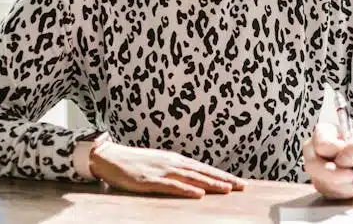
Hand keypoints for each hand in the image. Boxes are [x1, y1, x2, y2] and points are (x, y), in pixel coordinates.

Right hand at [88, 142, 246, 197]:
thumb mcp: (159, 164)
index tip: (238, 182)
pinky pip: (172, 186)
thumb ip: (175, 171)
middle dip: (223, 179)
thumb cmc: (134, 163)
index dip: (222, 175)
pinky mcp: (150, 180)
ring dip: (210, 183)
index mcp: (176, 160)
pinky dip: (187, 189)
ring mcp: (162, 171)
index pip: (204, 168)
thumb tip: (192, 179)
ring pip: (192, 178)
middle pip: (203, 172)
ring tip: (227, 189)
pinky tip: (199, 193)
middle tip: (242, 186)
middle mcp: (173, 163)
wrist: (110, 157)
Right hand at [303, 123, 352, 198]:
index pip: (322, 144)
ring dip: (346, 185)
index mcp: (323, 133)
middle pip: (314, 166)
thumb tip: (342, 160)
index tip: (352, 153)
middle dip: (336, 174)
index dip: (337, 151)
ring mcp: (315, 169)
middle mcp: (313, 150)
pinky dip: (347, 192)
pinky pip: (330, 193)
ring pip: (323, 182)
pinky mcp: (320, 185)